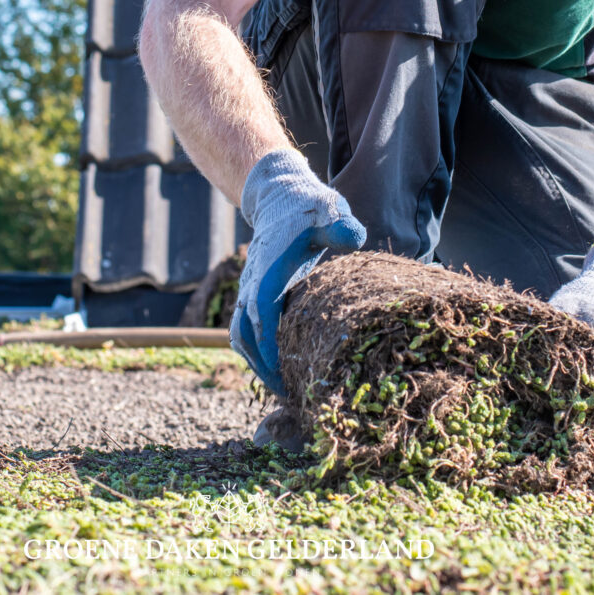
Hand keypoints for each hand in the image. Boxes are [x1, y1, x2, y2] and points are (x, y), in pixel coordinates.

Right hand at [229, 149, 366, 395]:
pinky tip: (283, 367)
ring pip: (240, 335)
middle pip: (243, 334)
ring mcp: (249, 290)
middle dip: (262, 367)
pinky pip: (247, 330)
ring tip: (285, 390)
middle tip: (289, 397)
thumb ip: (340, 224)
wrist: (280, 197)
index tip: (285, 375)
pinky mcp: (254, 295)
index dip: (269, 347)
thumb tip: (353, 237)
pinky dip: (258, 353)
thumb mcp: (327, 211)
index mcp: (267, 271)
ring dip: (257, 364)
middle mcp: (251, 284)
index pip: (260, 315)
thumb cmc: (309, 208)